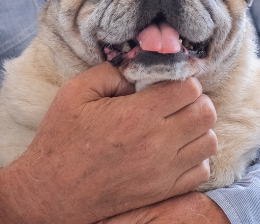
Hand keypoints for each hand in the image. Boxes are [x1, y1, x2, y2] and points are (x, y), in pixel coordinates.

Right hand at [0, 63, 217, 223]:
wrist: (50, 192)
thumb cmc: (61, 140)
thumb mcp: (77, 92)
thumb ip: (113, 71)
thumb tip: (142, 67)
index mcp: (136, 115)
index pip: (189, 87)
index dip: (182, 78)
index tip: (169, 80)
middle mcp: (156, 144)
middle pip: (205, 112)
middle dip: (195, 99)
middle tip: (176, 100)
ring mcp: (163, 171)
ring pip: (209, 141)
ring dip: (198, 127)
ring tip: (178, 123)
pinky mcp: (163, 191)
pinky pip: (201, 170)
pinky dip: (196, 157)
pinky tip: (176, 149)